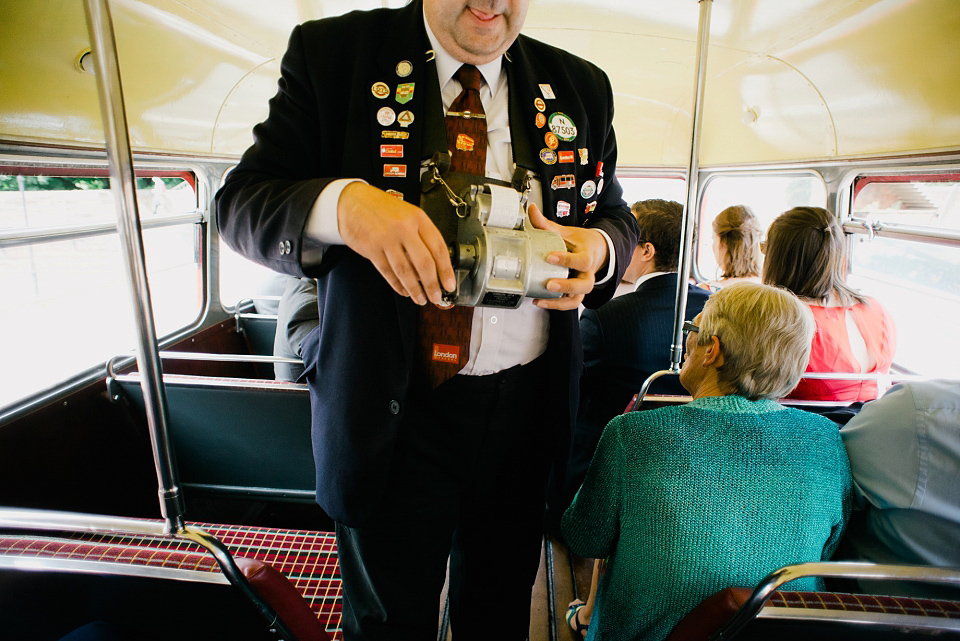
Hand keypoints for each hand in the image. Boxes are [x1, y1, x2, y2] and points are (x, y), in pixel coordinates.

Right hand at [337, 183, 455, 304]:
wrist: (351, 201)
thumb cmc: (381, 208)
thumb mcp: (408, 214)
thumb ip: (422, 235)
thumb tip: (435, 265)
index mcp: (418, 218)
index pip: (438, 248)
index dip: (446, 270)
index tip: (449, 284)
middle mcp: (404, 228)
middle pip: (423, 263)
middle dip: (432, 284)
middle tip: (436, 296)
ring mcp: (387, 239)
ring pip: (405, 271)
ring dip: (415, 289)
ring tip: (421, 299)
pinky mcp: (372, 249)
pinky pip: (388, 272)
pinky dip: (397, 285)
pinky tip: (404, 291)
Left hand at [527, 203, 608, 309]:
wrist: (597, 251)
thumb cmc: (581, 242)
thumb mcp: (566, 232)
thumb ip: (547, 224)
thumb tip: (531, 209)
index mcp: (587, 255)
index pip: (581, 260)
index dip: (566, 259)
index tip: (550, 257)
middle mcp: (587, 273)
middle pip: (584, 284)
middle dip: (566, 286)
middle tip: (549, 284)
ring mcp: (583, 285)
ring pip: (578, 298)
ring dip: (560, 302)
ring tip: (542, 299)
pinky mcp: (577, 293)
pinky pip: (570, 304)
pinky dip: (556, 306)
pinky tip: (540, 302)